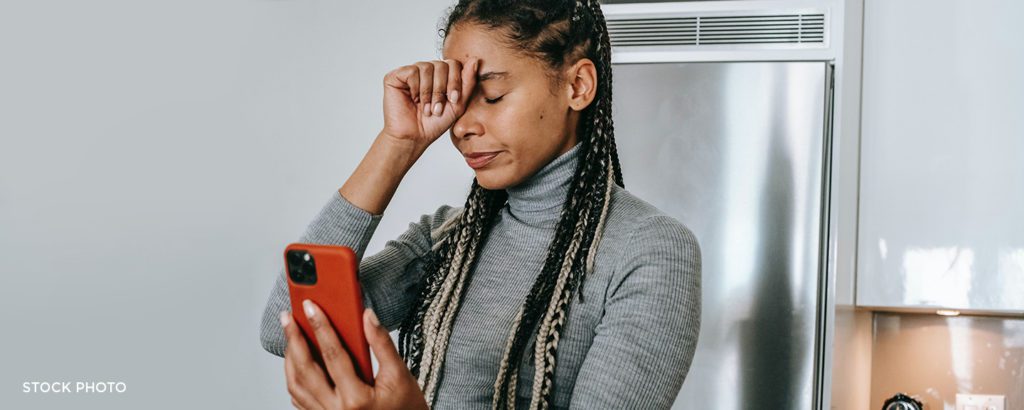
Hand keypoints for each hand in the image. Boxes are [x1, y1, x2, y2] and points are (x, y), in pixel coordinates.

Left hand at [279, 301, 428, 409]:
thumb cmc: (404, 407)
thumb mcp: (399, 374)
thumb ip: (382, 343)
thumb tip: (367, 316)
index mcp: (356, 399)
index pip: (333, 355)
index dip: (321, 327)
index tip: (310, 307)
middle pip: (305, 370)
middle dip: (294, 340)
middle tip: (288, 318)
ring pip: (296, 385)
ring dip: (290, 358)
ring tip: (291, 336)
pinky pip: (299, 398)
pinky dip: (294, 377)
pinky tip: (296, 361)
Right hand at [381, 58, 479, 149]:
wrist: (415, 137)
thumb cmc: (435, 123)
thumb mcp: (458, 103)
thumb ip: (467, 82)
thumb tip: (475, 60)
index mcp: (440, 76)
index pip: (453, 64)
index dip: (455, 81)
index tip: (453, 100)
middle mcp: (426, 71)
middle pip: (441, 64)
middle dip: (442, 89)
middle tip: (437, 108)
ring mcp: (411, 72)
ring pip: (427, 67)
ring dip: (429, 92)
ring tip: (426, 108)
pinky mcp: (395, 76)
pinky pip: (412, 71)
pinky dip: (415, 88)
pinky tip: (413, 99)